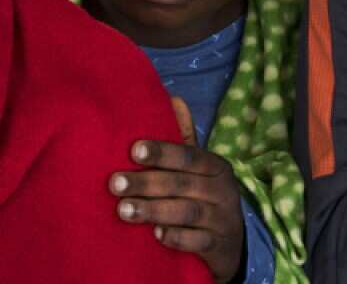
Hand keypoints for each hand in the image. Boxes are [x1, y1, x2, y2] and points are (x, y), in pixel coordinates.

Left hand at [109, 97, 243, 282]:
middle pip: (183, 183)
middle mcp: (223, 190)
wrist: (231, 244)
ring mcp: (223, 220)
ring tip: (124, 210)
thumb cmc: (204, 197)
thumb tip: (174, 99)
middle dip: (146, 182)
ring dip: (154, 210)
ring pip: (188, 212)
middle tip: (115, 184)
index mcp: (215, 166)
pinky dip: (177, 238)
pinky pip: (198, 242)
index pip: (189, 156)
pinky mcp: (220, 247)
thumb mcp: (198, 170)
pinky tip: (155, 236)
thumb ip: (184, 139)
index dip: (162, 152)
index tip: (133, 150)